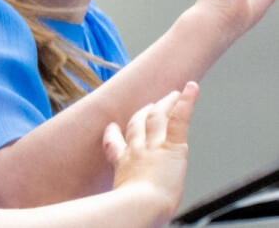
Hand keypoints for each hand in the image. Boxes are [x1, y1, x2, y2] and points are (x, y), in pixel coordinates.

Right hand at [103, 82, 199, 217]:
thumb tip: (111, 216)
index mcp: (123, 165)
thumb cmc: (130, 212)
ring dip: (166, 102)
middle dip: (144, 112)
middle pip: (139, 124)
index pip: (116, 146)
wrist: (139, 206)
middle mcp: (136, 149)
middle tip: (151, 104)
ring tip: (173, 93)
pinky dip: (186, 100)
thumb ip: (115, 202)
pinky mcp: (171, 145)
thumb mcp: (117, 205)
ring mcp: (152, 145)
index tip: (111, 128)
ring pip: (158, 117)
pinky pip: (178, 118)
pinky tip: (191, 87)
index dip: (113, 135)